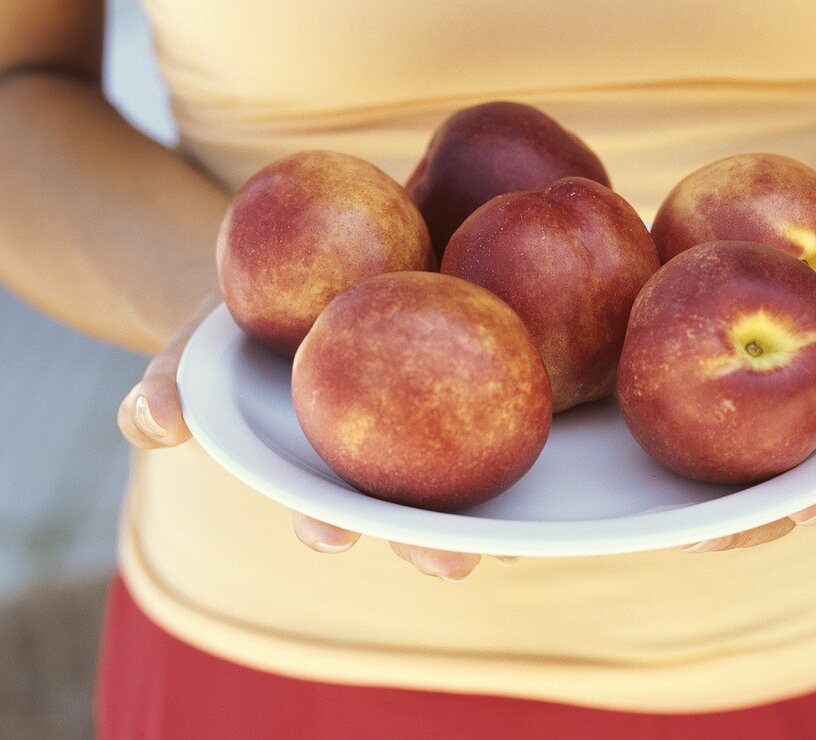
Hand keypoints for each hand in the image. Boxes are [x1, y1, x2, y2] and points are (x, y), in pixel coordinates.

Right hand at [117, 296, 505, 581]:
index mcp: (315, 467)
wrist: (297, 271)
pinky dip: (521, 421)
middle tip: (455, 561)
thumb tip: (152, 421)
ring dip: (494, 513)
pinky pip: (497, 405)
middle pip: (405, 512)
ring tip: (524, 538)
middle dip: (429, 543)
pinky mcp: (467, 389)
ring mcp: (424, 433)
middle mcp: (374, 463)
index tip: (335, 534)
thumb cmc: (240, 327)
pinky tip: (557, 429)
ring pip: (462, 481)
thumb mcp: (198, 345)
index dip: (327, 524)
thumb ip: (172, 382)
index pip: (320, 507)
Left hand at [682, 204, 815, 551]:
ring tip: (649, 518)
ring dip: (687, 497)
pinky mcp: (718, 380)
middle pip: (772, 492)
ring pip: (724, 470)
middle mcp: (806, 431)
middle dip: (737, 523)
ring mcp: (760, 413)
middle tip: (697, 539)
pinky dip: (664, 424)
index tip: (804, 510)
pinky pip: (691, 410)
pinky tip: (626, 430)